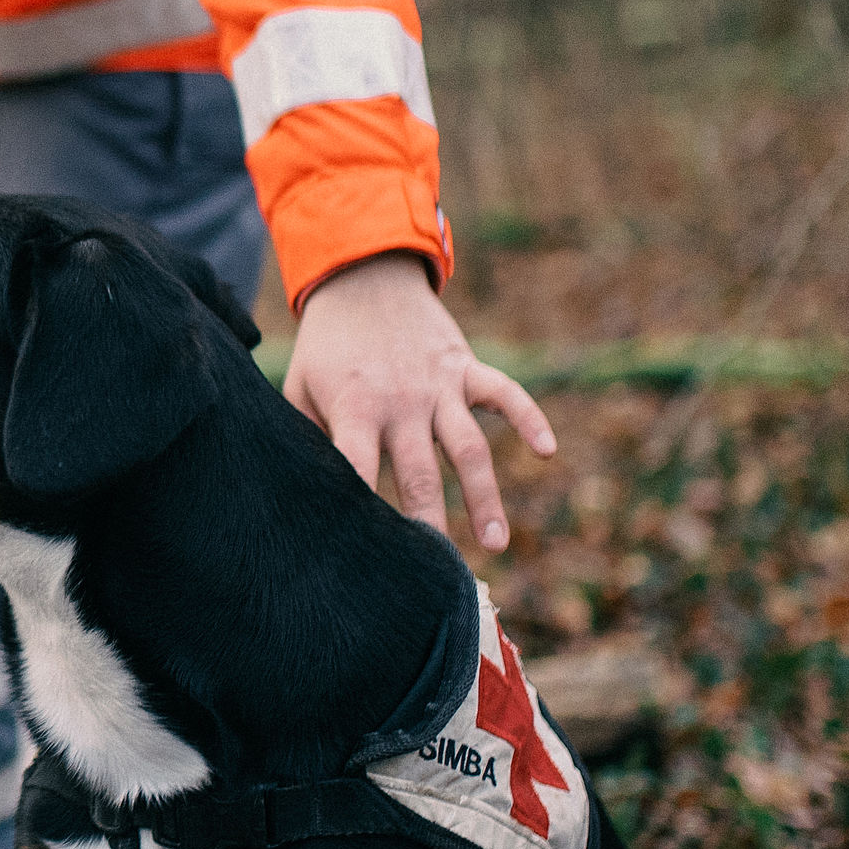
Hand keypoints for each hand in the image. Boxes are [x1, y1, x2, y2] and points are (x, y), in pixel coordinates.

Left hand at [281, 250, 554, 552]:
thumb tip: (300, 493)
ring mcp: (438, 385)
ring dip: (485, 495)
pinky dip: (529, 418)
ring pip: (468, 447)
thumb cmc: (326, 347)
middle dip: (429, 520)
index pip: (356, 464)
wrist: (362, 279)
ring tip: (496, 542)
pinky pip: (504, 393)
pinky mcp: (464, 368)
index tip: (371, 549)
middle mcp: (400, 401)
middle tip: (438, 568)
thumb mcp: (299, 388)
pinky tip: (548, 451)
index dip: (362, 504)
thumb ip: (305, 437)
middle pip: (418, 471)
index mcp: (354, 407)